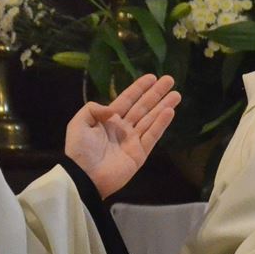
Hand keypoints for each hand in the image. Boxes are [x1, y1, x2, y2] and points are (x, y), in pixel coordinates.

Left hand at [65, 74, 179, 197]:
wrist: (84, 176)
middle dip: (156, 94)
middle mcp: (123, 127)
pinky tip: (170, 112)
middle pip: (143, 107)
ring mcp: (133, 140)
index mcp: (108, 120)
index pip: (127, 99)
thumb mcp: (78, 123)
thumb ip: (93, 109)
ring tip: (176, 95)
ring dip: (164, 106)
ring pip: (151, 119)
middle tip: (170, 80)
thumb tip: (112, 110)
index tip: (152, 77)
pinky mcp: (140, 153)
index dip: (139, 88)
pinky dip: (161, 124)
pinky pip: (152, 135)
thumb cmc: (80, 150)